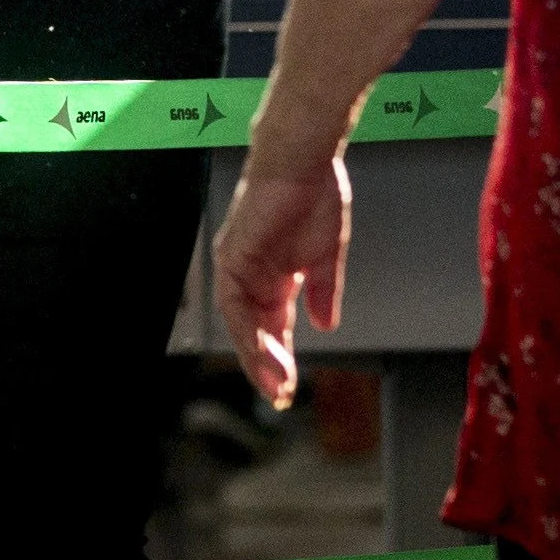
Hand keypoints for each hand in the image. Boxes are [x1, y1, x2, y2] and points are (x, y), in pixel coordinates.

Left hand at [213, 156, 351, 410]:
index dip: (281, 357)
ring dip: (258, 355)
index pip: (274, 328)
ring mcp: (239, 267)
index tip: (291, 386)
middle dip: (268, 366)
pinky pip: (235, 302)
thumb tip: (326, 323)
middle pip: (255, 332)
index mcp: (275, 277)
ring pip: (242, 324)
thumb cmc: (315, 197)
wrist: (303, 162)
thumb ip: (322, 291)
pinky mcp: (233, 257)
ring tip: (275, 383)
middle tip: (281, 396)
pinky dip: (248, 328)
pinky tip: (263, 350)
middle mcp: (252, 276)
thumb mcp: (325, 256)